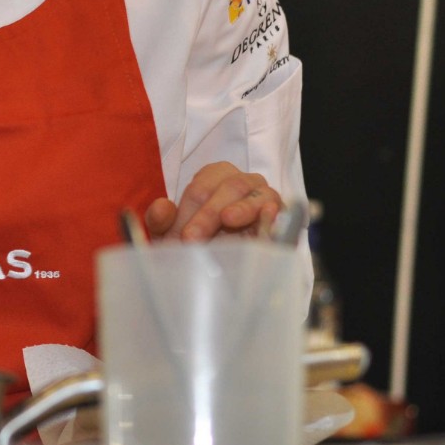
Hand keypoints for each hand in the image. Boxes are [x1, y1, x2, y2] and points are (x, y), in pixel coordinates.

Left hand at [143, 161, 282, 241]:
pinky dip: (276, 215)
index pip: (201, 187)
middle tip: (194, 239)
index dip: (189, 210)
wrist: (222, 268)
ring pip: (257, 195)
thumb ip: (161, 221)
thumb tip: (160, 208)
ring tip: (227, 219)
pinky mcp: (284, 219)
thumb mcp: (173, 235)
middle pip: (229, 188)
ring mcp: (266, 198)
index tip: (182, 235)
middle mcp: (243, 182)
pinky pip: (285, 214)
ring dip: (241, 208)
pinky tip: (268, 217)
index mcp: (215, 177)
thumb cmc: (197, 243)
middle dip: (208, 213)